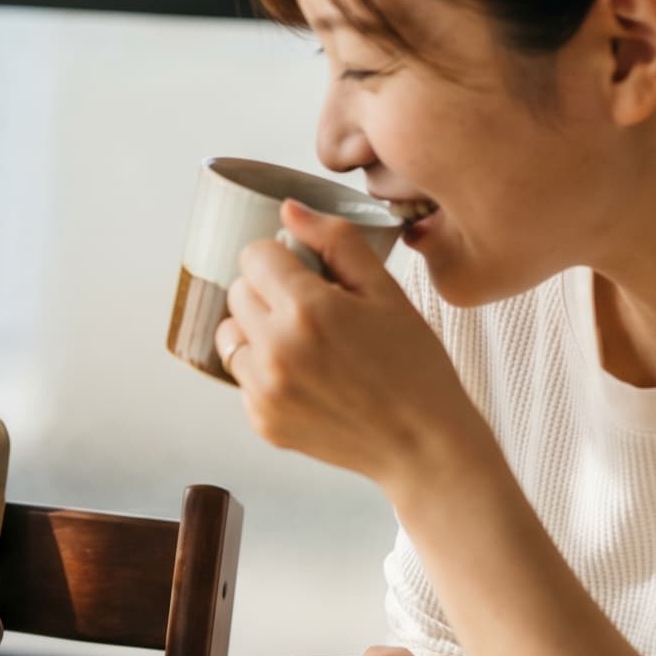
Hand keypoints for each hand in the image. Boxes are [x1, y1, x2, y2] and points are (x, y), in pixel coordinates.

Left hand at [214, 200, 488, 493]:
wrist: (424, 445)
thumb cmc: (415, 366)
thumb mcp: (387, 292)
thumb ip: (336, 242)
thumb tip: (288, 210)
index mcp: (307, 309)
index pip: (255, 256)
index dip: (282, 259)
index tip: (307, 274)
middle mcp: (275, 349)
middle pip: (238, 291)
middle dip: (269, 292)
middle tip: (314, 311)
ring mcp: (263, 390)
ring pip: (231, 334)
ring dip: (258, 331)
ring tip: (305, 344)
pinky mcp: (260, 420)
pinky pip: (241, 377)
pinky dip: (264, 372)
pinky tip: (308, 379)